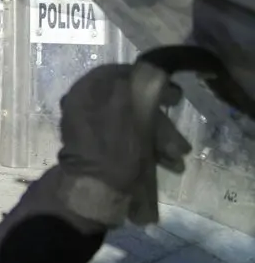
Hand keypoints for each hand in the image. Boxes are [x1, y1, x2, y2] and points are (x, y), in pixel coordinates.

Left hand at [56, 63, 190, 226]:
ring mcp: (88, 126)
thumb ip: (141, 86)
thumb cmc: (114, 149)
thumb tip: (151, 71)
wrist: (93, 190)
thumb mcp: (134, 112)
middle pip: (129, 103)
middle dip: (159, 123)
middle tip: (179, 139)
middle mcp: (83, 104)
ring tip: (176, 159)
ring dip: (157, 139)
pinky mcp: (95, 147)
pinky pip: (124, 140)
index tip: (175, 95)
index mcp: (86, 90)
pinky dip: (144, 148)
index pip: (121, 74)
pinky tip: (166, 164)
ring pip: (130, 124)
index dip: (151, 82)